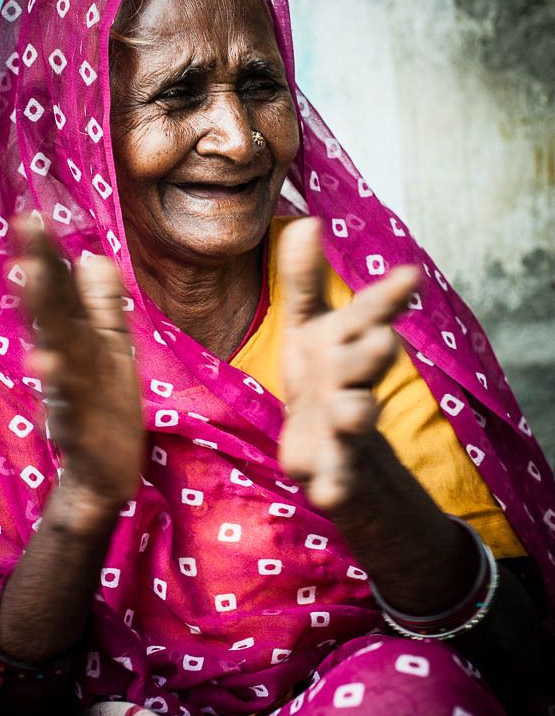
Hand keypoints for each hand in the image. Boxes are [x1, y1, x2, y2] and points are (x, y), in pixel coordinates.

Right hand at [12, 217, 143, 507]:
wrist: (105, 473)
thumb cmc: (104, 405)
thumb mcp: (108, 347)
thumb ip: (101, 305)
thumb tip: (93, 256)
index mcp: (76, 338)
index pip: (61, 289)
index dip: (48, 253)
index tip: (31, 214)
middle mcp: (67, 358)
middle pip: (51, 308)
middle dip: (38, 266)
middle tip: (24, 225)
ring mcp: (70, 392)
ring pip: (54, 345)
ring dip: (40, 313)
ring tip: (25, 276)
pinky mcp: (79, 426)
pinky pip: (68, 402)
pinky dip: (57, 383)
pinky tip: (46, 362)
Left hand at [278, 218, 420, 511]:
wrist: (339, 456)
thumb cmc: (320, 382)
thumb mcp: (311, 332)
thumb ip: (305, 282)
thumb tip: (304, 221)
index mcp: (346, 347)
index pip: (366, 317)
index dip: (385, 299)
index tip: (410, 277)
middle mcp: (352, 385)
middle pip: (362, 366)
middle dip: (370, 354)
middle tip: (381, 341)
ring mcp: (345, 433)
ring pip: (354, 421)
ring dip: (354, 415)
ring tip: (352, 412)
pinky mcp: (333, 473)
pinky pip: (335, 481)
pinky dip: (332, 486)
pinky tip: (325, 494)